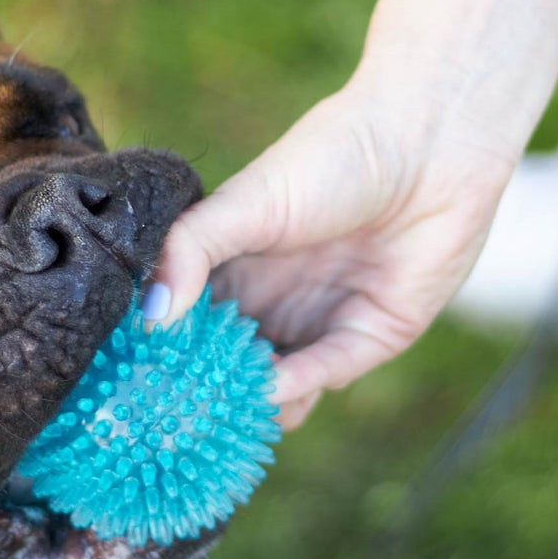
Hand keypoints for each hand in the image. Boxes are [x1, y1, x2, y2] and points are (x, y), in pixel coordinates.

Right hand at [145, 73, 521, 428]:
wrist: (430, 142)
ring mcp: (320, 323)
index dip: (159, 355)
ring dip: (249, 402)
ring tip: (218, 413)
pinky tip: (269, 389)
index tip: (127, 380)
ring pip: (275, 384)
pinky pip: (326, 372)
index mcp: (233, 271)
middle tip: (166, 416)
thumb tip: (148, 318)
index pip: (185, 327)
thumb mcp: (244, 203)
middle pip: (226, 367)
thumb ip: (187, 253)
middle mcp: (273, 304)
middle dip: (201, 394)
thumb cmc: (330, 157)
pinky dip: (295, 385)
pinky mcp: (372, 336)